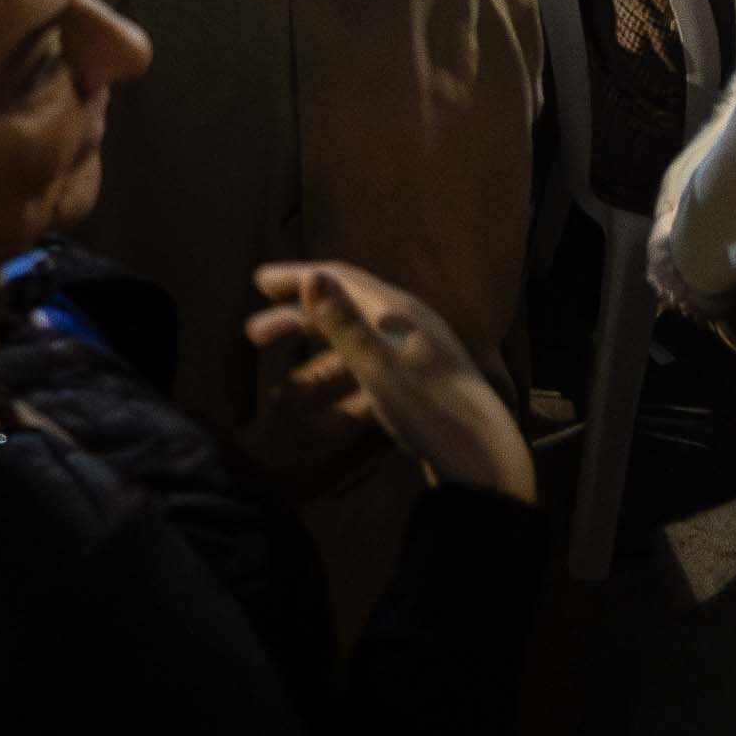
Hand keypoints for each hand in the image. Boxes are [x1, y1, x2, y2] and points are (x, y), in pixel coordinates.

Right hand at [245, 262, 532, 504]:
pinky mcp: (415, 390)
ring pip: (351, 353)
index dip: (297, 277)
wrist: (483, 460)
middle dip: (296, 323)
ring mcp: (412, 359)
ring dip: (313, 368)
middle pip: (342, 314)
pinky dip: (339, 391)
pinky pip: (366, 380)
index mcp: (397, 312)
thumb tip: (312, 274)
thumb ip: (344, 323)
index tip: (258, 281)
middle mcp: (405, 327)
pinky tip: (320, 413)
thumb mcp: (379, 367)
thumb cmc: (430, 410)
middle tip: (252, 335)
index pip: (339, 279)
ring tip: (280, 395)